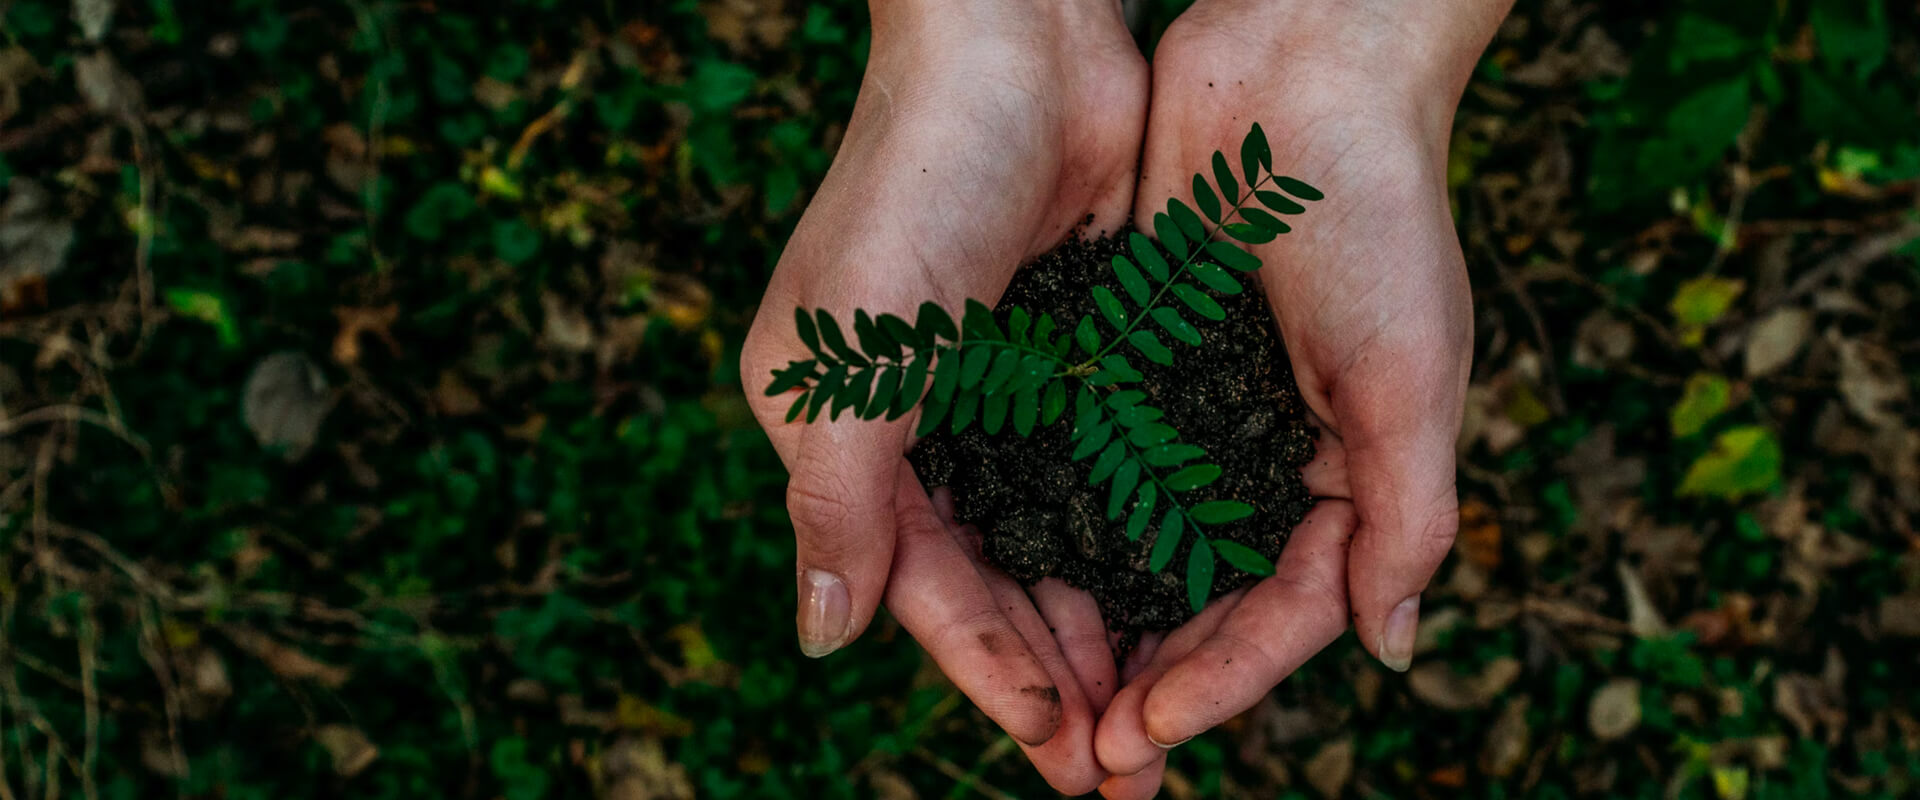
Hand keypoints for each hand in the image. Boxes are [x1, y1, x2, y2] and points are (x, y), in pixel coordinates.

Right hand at [739, 0, 1146, 791]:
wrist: (1014, 42)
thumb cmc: (914, 187)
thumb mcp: (854, 358)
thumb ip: (838, 503)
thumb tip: (821, 641)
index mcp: (840, 431)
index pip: (918, 583)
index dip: (986, 670)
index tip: (1056, 746)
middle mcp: (915, 423)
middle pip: (989, 580)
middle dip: (1051, 674)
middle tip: (1121, 770)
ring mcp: (997, 390)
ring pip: (1052, 540)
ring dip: (1099, 624)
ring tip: (1158, 714)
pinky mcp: (1071, 355)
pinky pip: (1103, 472)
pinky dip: (1133, 538)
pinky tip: (1182, 597)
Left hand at [1090, 1, 1510, 793]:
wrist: (1302, 67)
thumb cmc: (1377, 214)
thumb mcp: (1411, 375)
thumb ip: (1407, 515)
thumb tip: (1391, 652)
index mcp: (1348, 471)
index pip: (1285, 610)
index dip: (1223, 680)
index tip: (1147, 734)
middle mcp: (1267, 454)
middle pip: (1204, 599)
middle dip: (1151, 681)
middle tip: (1087, 761)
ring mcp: (1195, 409)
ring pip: (1139, 547)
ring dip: (1097, 626)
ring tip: (1043, 700)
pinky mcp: (1132, 359)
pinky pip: (1092, 462)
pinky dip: (1060, 524)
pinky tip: (1010, 574)